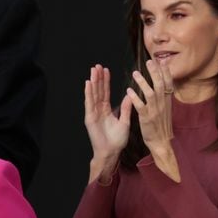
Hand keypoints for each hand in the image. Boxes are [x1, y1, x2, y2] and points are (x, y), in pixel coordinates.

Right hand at [84, 65, 130, 183]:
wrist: (111, 152)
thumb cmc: (117, 140)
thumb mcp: (125, 121)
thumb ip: (126, 108)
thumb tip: (129, 96)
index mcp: (106, 110)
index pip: (105, 92)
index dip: (106, 81)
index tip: (106, 70)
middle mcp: (98, 110)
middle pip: (98, 90)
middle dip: (98, 78)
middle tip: (98, 65)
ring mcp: (93, 113)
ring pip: (93, 94)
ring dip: (93, 82)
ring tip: (93, 70)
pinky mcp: (89, 118)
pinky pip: (89, 103)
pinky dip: (88, 93)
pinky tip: (88, 83)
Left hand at [125, 59, 179, 181]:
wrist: (161, 142)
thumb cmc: (162, 125)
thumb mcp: (165, 109)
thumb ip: (164, 97)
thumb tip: (163, 85)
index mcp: (167, 101)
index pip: (168, 83)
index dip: (166, 71)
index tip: (162, 60)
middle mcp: (163, 104)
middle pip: (160, 85)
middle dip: (155, 72)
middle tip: (149, 61)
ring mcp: (155, 111)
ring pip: (151, 93)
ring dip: (143, 82)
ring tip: (135, 73)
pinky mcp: (147, 118)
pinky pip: (141, 106)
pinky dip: (135, 98)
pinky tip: (129, 91)